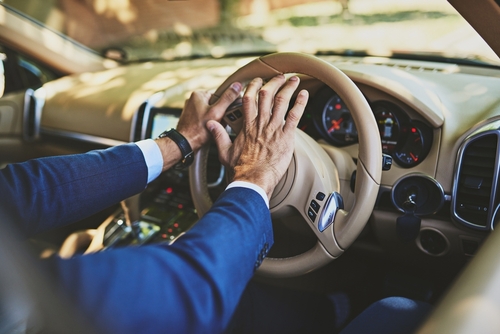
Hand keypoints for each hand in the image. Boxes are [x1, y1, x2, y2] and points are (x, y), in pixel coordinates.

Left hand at [176, 82, 241, 150]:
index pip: (219, 96)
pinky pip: (205, 118)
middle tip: (220, 122)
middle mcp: (193, 100)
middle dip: (220, 114)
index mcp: (198, 94)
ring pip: (210, 112)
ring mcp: (191, 110)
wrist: (185, 143)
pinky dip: (209, 123)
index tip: (227, 114)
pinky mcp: (191, 118)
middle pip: (215, 104)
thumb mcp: (217, 112)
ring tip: (214, 127)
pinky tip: (209, 130)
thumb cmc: (199, 129)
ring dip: (215, 120)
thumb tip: (237, 86)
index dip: (226, 106)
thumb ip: (227, 99)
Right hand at [208, 75, 307, 198]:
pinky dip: (300, 103)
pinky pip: (294, 116)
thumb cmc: (240, 169)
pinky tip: (304, 94)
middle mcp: (260, 124)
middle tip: (280, 77)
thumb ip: (219, 135)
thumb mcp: (224, 151)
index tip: (258, 81)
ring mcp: (274, 129)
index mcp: (247, 125)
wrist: (253, 179)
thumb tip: (211, 124)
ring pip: (281, 101)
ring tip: (294, 80)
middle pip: (267, 95)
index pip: (249, 99)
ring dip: (288, 88)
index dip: (254, 87)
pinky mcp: (286, 137)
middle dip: (274, 83)